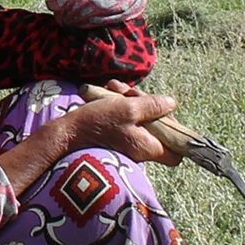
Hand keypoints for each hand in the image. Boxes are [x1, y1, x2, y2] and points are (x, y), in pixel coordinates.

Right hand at [62, 84, 179, 167]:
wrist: (67, 132)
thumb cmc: (97, 123)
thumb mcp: (128, 108)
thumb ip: (153, 106)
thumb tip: (171, 104)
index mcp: (147, 147)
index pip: (176, 155)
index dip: (177, 137)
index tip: (167, 117)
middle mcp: (140, 148)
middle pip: (159, 128)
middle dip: (149, 105)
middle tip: (134, 94)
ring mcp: (129, 141)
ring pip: (142, 118)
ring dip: (132, 99)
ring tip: (115, 89)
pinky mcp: (118, 134)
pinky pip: (128, 117)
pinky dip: (121, 103)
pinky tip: (110, 91)